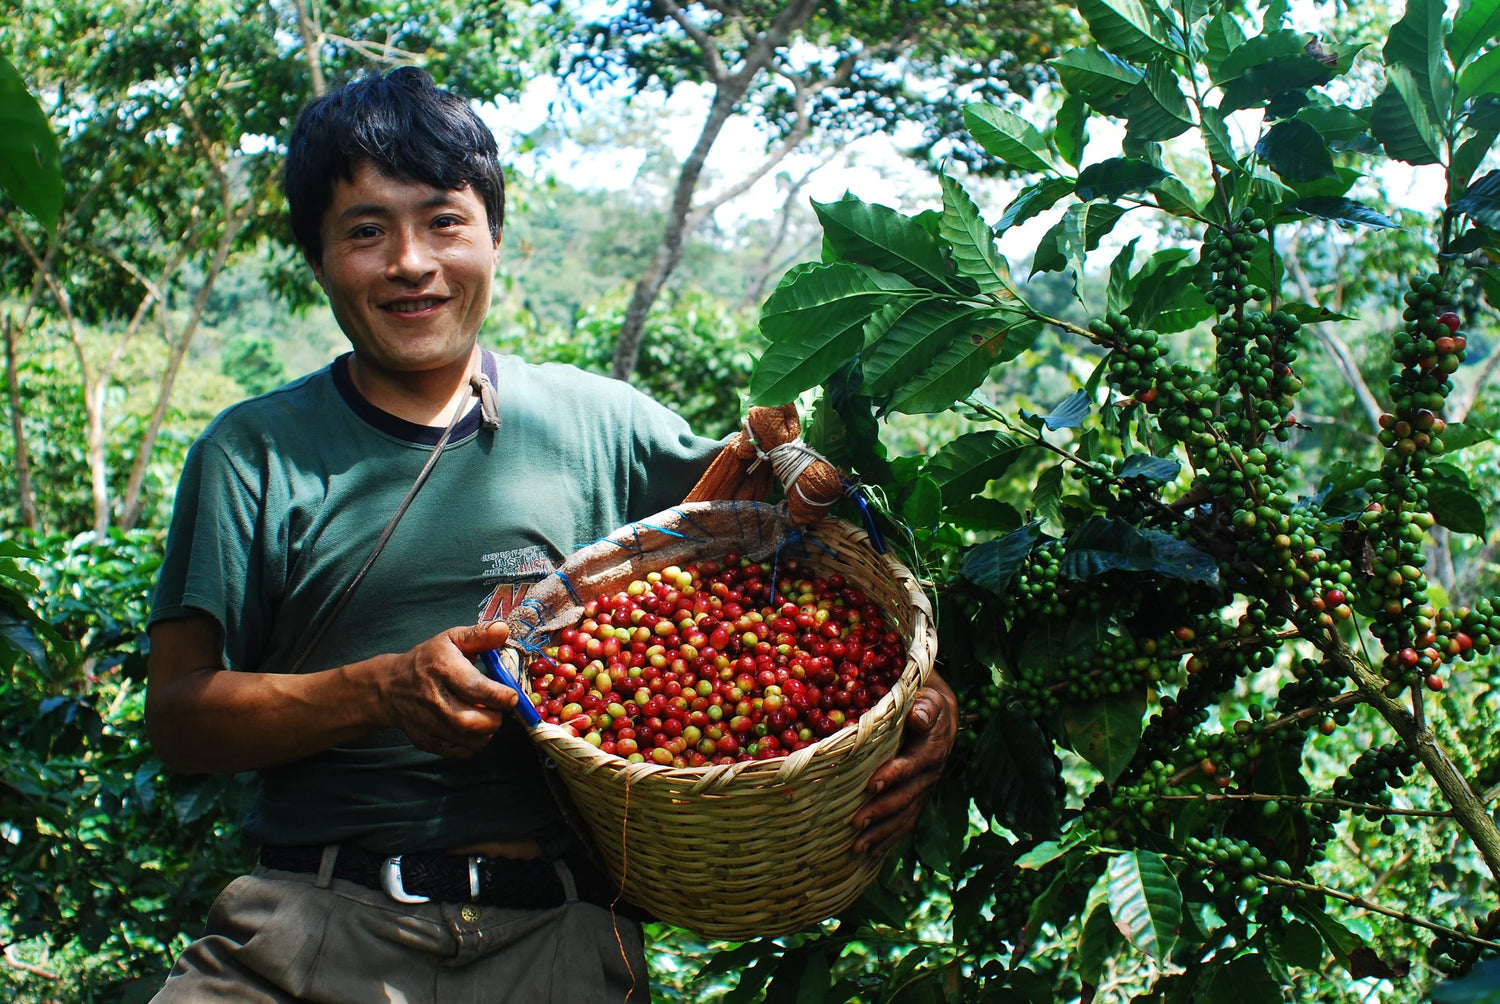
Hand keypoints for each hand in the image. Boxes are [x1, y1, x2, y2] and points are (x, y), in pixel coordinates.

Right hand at [378, 621, 517, 757]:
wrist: (390, 686)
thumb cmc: (428, 659)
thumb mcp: (451, 639)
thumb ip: (480, 634)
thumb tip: (503, 630)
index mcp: (441, 668)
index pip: (474, 688)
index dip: (500, 696)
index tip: (511, 695)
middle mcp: (432, 698)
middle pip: (471, 721)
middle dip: (495, 718)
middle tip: (499, 709)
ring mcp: (427, 722)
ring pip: (468, 740)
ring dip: (487, 732)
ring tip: (487, 717)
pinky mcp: (426, 740)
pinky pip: (459, 752)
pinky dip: (474, 744)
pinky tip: (473, 729)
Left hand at [852, 671, 956, 855]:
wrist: (943, 713)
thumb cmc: (926, 699)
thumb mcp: (929, 695)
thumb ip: (925, 706)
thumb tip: (918, 716)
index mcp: (931, 748)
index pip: (913, 765)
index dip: (894, 775)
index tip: (872, 783)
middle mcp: (929, 774)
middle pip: (906, 797)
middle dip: (882, 811)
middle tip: (856, 822)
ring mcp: (923, 789)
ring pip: (905, 816)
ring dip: (882, 832)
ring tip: (858, 847)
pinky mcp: (916, 798)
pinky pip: (905, 822)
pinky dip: (888, 839)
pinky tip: (871, 853)